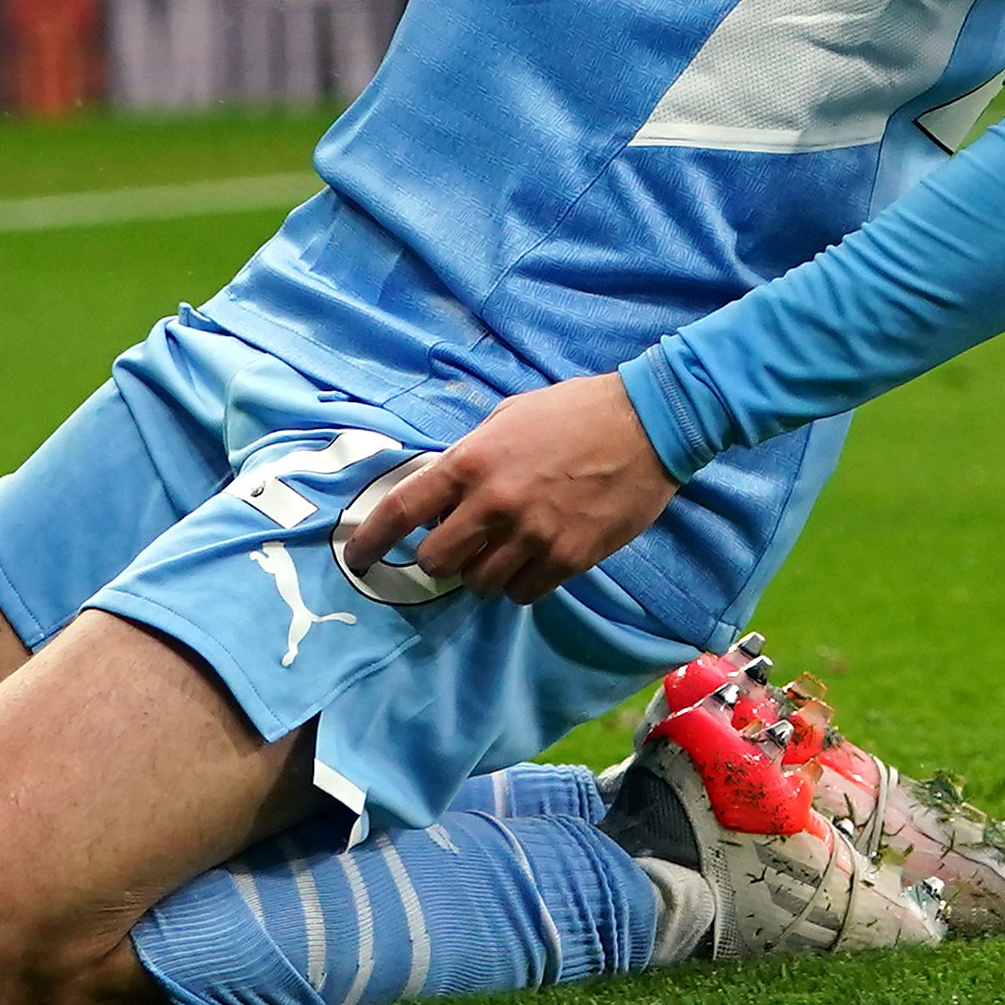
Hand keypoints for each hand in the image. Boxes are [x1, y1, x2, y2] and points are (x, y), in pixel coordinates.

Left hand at [338, 373, 676, 605]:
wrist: (647, 424)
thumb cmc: (574, 412)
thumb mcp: (507, 418)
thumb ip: (469, 457)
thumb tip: (440, 495)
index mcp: (473, 461)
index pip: (402, 509)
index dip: (370, 539)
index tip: (357, 557)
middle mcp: (495, 503)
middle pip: (436, 561)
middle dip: (437, 559)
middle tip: (455, 546)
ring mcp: (532, 535)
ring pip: (479, 584)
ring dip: (481, 572)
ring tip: (501, 549)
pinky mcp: (567, 558)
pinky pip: (522, 593)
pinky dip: (519, 583)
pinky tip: (532, 558)